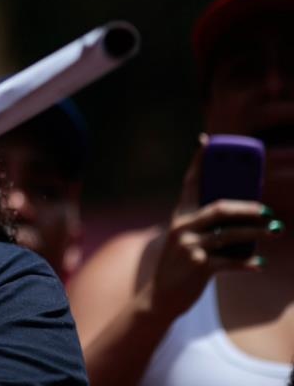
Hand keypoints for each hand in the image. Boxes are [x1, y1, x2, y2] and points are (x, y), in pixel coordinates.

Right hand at [147, 138, 279, 318]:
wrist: (160, 297)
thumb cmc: (179, 265)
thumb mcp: (186, 239)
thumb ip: (206, 226)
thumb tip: (245, 218)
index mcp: (180, 215)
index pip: (190, 181)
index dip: (199, 160)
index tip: (206, 140)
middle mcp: (182, 226)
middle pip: (220, 208)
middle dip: (248, 208)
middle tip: (268, 211)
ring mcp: (189, 246)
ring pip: (230, 235)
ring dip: (257, 233)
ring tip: (276, 232)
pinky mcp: (198, 266)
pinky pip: (230, 262)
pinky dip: (247, 263)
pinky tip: (260, 264)